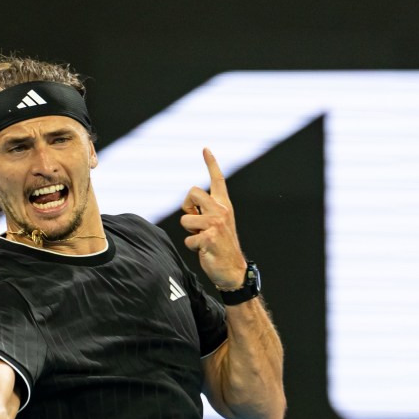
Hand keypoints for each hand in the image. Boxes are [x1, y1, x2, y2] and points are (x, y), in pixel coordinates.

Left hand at [179, 148, 246, 289]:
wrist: (233, 270)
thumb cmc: (219, 246)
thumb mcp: (214, 225)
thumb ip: (204, 212)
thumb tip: (189, 207)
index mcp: (223, 206)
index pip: (217, 180)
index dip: (211, 163)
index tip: (205, 148)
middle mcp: (221, 210)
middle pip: (192, 192)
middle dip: (187, 207)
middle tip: (196, 223)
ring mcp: (216, 223)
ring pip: (186, 219)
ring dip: (189, 232)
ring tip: (203, 239)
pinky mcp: (209, 237)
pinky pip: (188, 239)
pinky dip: (192, 247)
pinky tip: (204, 250)